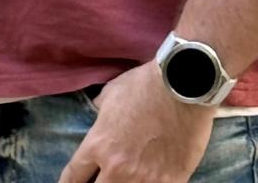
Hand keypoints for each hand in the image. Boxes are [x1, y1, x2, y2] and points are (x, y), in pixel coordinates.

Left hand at [59, 61, 215, 182]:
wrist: (184, 84)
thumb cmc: (147, 83)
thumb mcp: (113, 91)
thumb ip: (100, 111)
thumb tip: (98, 115)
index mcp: (99, 144)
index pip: (73, 176)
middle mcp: (117, 167)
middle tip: (99, 181)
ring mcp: (144, 179)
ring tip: (124, 181)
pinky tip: (149, 182)